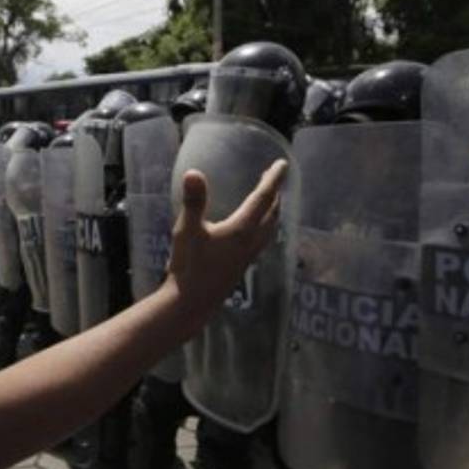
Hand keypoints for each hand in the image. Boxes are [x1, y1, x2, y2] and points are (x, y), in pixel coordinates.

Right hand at [163, 159, 286, 332]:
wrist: (191, 303)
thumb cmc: (188, 266)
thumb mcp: (187, 230)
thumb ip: (193, 201)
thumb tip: (193, 173)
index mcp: (241, 230)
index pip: (262, 198)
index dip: (272, 179)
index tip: (282, 164)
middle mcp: (250, 242)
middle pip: (271, 214)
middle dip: (275, 194)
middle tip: (274, 177)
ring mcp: (248, 257)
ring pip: (269, 229)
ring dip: (273, 212)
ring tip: (272, 201)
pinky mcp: (241, 267)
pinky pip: (262, 241)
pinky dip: (265, 228)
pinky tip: (254, 232)